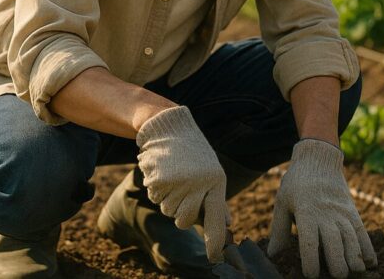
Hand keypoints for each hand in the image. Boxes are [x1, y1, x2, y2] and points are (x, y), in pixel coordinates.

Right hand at [136, 105, 229, 261]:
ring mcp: (179, 182)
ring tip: (172, 174)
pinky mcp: (159, 178)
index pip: (216, 217)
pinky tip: (161, 170)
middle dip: (180, 211)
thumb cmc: (192, 151)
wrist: (168, 124)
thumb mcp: (211, 170)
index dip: (214, 239)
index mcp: (216, 181)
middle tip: (181, 190)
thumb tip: (228, 224)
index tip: (213, 258)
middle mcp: (199, 183)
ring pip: (167, 210)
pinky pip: (154, 197)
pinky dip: (155, 188)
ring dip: (166, 197)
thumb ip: (217, 199)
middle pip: (184, 220)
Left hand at [268, 139, 376, 277]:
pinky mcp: (352, 211)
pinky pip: (362, 231)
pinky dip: (368, 247)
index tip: (311, 275)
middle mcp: (325, 213)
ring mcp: (341, 212)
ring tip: (356, 273)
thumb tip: (273, 255)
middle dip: (337, 262)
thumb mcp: (282, 202)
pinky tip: (371, 263)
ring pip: (351, 237)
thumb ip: (279, 230)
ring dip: (354, 257)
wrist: (319, 160)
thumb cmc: (296, 183)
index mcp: (305, 212)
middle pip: (334, 241)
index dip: (311, 260)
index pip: (309, 240)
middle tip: (338, 277)